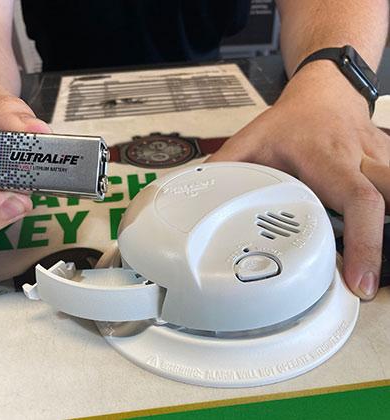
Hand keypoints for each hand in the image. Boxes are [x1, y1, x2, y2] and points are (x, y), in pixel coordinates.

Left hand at [208, 61, 389, 299]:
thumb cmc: (290, 119)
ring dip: (389, 229)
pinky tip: (377, 234)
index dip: (365, 243)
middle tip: (370, 281)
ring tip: (372, 263)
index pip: (358, 199)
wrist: (325, 92)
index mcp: (326, 158)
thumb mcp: (250, 140)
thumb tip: (195, 197)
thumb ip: (224, 169)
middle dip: (387, 241)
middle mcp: (361, 161)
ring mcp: (381, 161)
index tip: (360, 283)